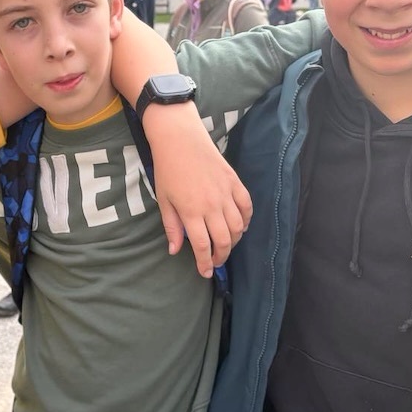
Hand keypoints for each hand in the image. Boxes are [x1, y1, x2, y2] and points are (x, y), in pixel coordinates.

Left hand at [144, 102, 251, 273]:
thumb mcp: (163, 200)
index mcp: (191, 212)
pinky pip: (247, 206)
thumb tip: (175, 250)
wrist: (180, 139)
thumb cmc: (167, 169)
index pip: (203, 246)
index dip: (205, 263)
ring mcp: (225, 193)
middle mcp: (211, 206)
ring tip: (226, 244)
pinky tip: (241, 226)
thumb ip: (171, 227)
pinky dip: (247, 220)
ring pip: (239, 227)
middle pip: (225, 240)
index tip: (206, 272)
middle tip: (216, 261)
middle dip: (222, 256)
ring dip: (235, 240)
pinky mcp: (235, 182)